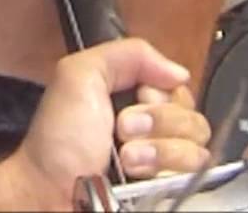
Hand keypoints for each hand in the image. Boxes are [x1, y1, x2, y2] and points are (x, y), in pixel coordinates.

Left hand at [0, 38, 208, 210]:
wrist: (49, 193)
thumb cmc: (59, 141)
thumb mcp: (79, 75)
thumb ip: (128, 54)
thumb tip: (178, 71)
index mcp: (133, 97)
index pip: (177, 86)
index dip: (159, 92)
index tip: (135, 100)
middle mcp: (153, 127)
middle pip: (192, 112)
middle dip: (158, 119)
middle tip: (122, 129)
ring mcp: (163, 161)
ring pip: (197, 143)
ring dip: (159, 148)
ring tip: (126, 157)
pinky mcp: (169, 188)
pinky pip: (196, 173)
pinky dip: (166, 169)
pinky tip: (138, 174)